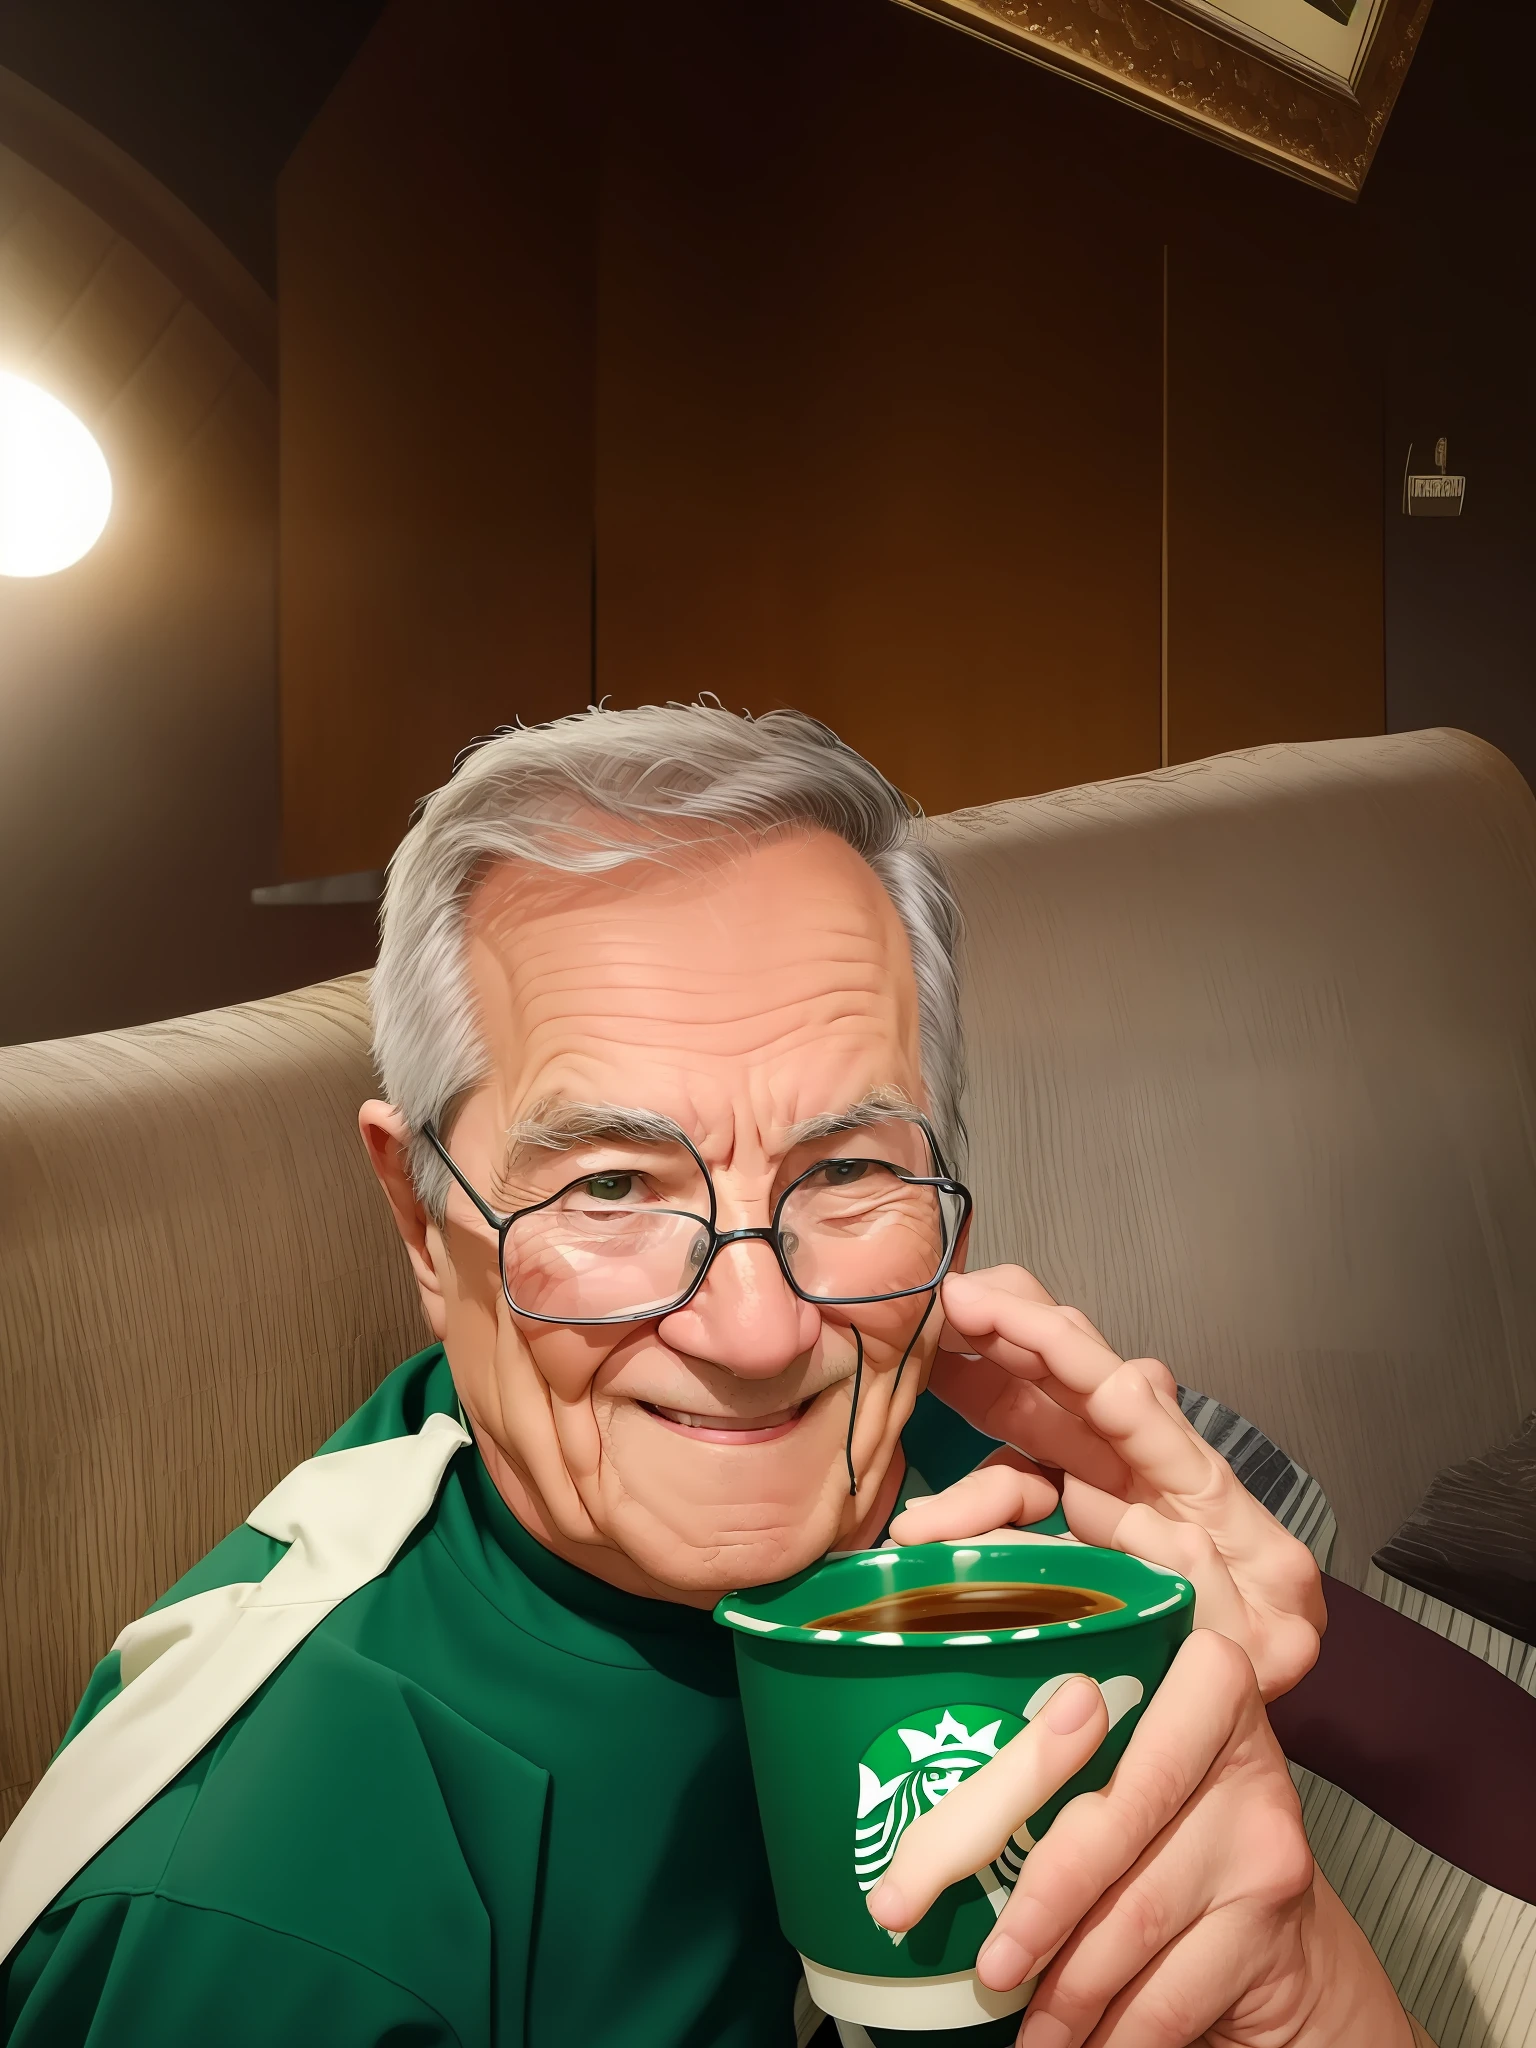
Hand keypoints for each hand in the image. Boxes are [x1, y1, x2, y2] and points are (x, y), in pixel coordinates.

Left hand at [866, 1631, 1414, 2047]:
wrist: (1283, 1927)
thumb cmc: (1170, 1831)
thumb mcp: (1123, 1768)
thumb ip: (1047, 1754)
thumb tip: (903, 1802)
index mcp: (1184, 1674)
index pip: (1088, 1711)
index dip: (1021, 1769)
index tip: (971, 1814)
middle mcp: (1233, 1742)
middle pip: (1111, 1820)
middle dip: (1035, 1904)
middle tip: (985, 1965)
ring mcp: (1261, 1831)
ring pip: (1136, 1915)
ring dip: (1066, 1988)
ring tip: (1024, 2030)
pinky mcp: (1274, 1919)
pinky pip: (1174, 1988)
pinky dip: (1116, 2031)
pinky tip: (1080, 2044)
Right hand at [893, 1266, 1323, 1700]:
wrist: (1255, 1719)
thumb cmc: (1268, 1676)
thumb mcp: (1264, 1645)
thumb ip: (1210, 1586)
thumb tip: (1126, 1518)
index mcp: (1209, 1491)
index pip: (1123, 1394)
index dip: (1052, 1345)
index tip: (987, 1309)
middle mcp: (1158, 1471)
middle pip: (1074, 1378)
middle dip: (1007, 1333)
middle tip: (942, 1307)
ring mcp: (1115, 1491)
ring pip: (1036, 1423)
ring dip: (977, 1405)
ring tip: (922, 1411)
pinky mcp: (1081, 1524)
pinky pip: (1018, 1488)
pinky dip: (971, 1497)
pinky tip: (930, 1526)